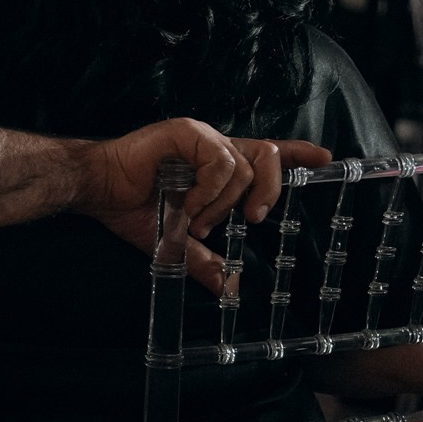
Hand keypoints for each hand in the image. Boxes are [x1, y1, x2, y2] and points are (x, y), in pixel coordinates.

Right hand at [76, 120, 330, 270]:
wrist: (96, 190)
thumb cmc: (130, 208)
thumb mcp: (176, 242)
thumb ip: (205, 261)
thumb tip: (230, 288)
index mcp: (214, 167)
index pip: (264, 155)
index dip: (296, 154)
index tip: (326, 158)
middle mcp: (214, 147)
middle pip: (267, 157)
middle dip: (270, 189)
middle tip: (257, 218)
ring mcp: (202, 137)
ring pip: (245, 166)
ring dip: (225, 203)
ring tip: (199, 222)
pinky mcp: (187, 132)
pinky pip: (220, 162)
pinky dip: (210, 191)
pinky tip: (189, 206)